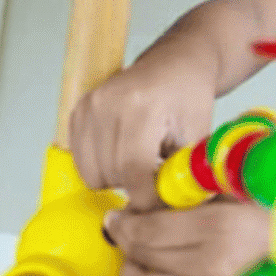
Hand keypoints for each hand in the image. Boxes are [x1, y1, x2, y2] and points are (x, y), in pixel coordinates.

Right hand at [68, 50, 214, 209]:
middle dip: (137, 187)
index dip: (147, 198)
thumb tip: (172, 214)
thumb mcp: (197, 133)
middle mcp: (108, 104)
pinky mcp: (77, 112)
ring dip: (118, 178)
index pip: (134, 170)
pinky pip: (81, 162)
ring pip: (93, 174)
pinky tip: (125, 152)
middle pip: (111, 175)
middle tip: (159, 177)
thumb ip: (183, 173)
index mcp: (141, 106)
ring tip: (143, 161)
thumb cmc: (190, 94)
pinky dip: (103, 166)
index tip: (161, 206)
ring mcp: (88, 107)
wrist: (176, 61)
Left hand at [94, 200, 271, 275]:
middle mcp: (210, 267)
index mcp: (218, 229)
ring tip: (133, 261)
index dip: (126, 221)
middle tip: (124, 229)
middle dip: (126, 241)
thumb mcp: (238, 192)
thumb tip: (153, 188)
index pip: (148, 229)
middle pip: (142, 257)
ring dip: (130, 274)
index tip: (119, 214)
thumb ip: (197, 189)